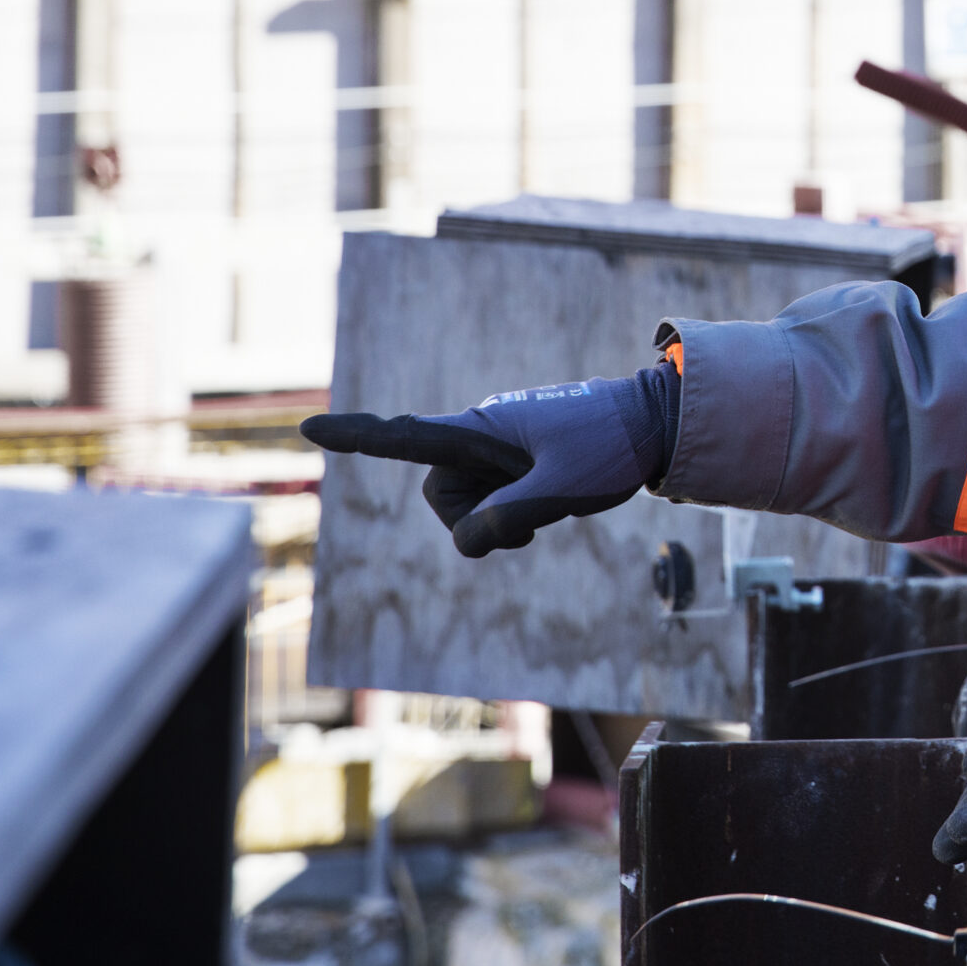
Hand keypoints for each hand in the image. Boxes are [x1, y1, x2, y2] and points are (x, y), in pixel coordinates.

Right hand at [300, 370, 672, 557]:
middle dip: (477, 520)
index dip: (357, 437)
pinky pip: (496, 504)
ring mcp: (499, 449)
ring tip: (553, 499)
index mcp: (482, 429)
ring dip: (503, 520)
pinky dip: (517, 516)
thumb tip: (469, 539)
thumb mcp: (561, 489)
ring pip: (470, 507)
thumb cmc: (611, 447)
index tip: (310, 428)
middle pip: (442, 496)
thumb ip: (509, 517)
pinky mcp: (517, 463)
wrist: (656, 425)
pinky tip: (554, 501)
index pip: (405, 436)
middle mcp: (481, 435)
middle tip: (536, 513)